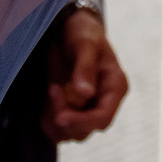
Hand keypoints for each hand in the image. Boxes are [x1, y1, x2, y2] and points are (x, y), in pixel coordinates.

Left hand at [41, 8, 127, 141]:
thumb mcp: (84, 44)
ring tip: (52, 90)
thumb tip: (85, 94)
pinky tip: (47, 99)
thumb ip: (85, 67)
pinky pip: (58, 130)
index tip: (60, 115)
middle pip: (85, 129)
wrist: (67, 28)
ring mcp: (87, 109)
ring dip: (54, 120)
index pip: (103, 117)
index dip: (82, 121)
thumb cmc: (81, 31)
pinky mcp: (71, 111)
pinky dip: (48, 121)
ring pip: (70, 134)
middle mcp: (103, 102)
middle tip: (53, 89)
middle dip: (64, 117)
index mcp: (115, 86)